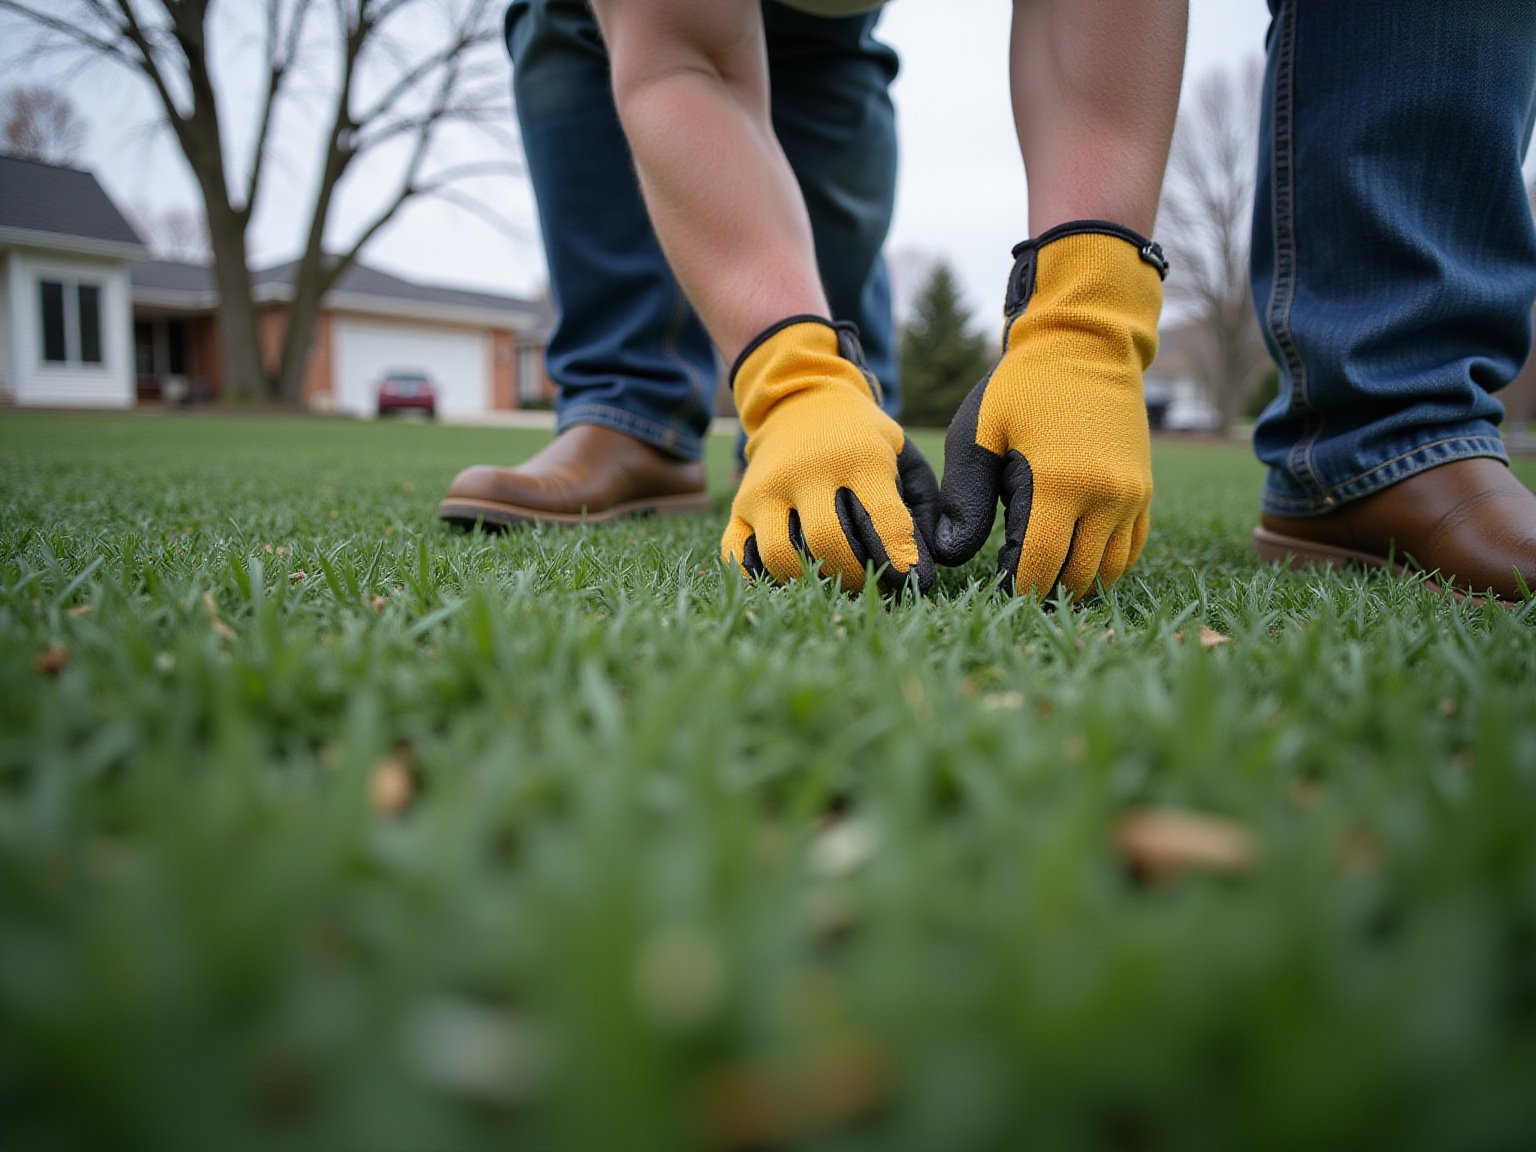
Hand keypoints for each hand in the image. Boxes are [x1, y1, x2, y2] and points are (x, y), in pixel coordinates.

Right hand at [721, 317, 937, 593]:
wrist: (801, 402)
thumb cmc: (864, 443)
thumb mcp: (903, 459)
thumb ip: (924, 510)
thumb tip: (924, 572)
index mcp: (857, 457)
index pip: (881, 519)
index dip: (901, 559)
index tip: (912, 580)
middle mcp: (806, 472)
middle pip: (828, 543)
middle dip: (856, 575)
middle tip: (870, 580)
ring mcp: (765, 490)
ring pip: (781, 557)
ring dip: (811, 581)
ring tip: (833, 579)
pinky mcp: (739, 506)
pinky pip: (738, 556)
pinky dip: (761, 577)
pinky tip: (790, 576)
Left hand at [933, 223, 1164, 598]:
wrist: (1087, 342)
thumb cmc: (1021, 387)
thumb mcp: (979, 436)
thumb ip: (965, 499)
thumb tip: (951, 554)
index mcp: (1059, 483)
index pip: (1039, 566)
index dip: (1015, 588)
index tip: (993, 584)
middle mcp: (1105, 495)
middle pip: (1076, 577)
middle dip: (1043, 588)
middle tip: (1012, 578)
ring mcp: (1132, 495)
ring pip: (1108, 570)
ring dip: (1075, 580)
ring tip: (1041, 567)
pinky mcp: (1144, 490)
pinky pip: (1130, 549)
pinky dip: (1103, 563)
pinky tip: (1072, 552)